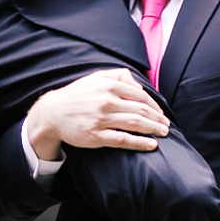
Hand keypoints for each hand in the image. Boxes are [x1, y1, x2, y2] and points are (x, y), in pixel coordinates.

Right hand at [25, 70, 168, 161]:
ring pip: (135, 124)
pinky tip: (151, 145)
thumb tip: (139, 85)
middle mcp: (106, 101)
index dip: (154, 106)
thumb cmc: (77, 95)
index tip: (161, 113)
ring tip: (163, 133)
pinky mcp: (96, 136)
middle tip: (167, 125)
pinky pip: (123, 139)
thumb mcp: (96, 77)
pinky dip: (140, 142)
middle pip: (141, 110)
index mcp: (108, 85)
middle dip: (157, 119)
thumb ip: (118, 76)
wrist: (52, 113)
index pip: (140, 95)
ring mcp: (101, 119)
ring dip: (153, 129)